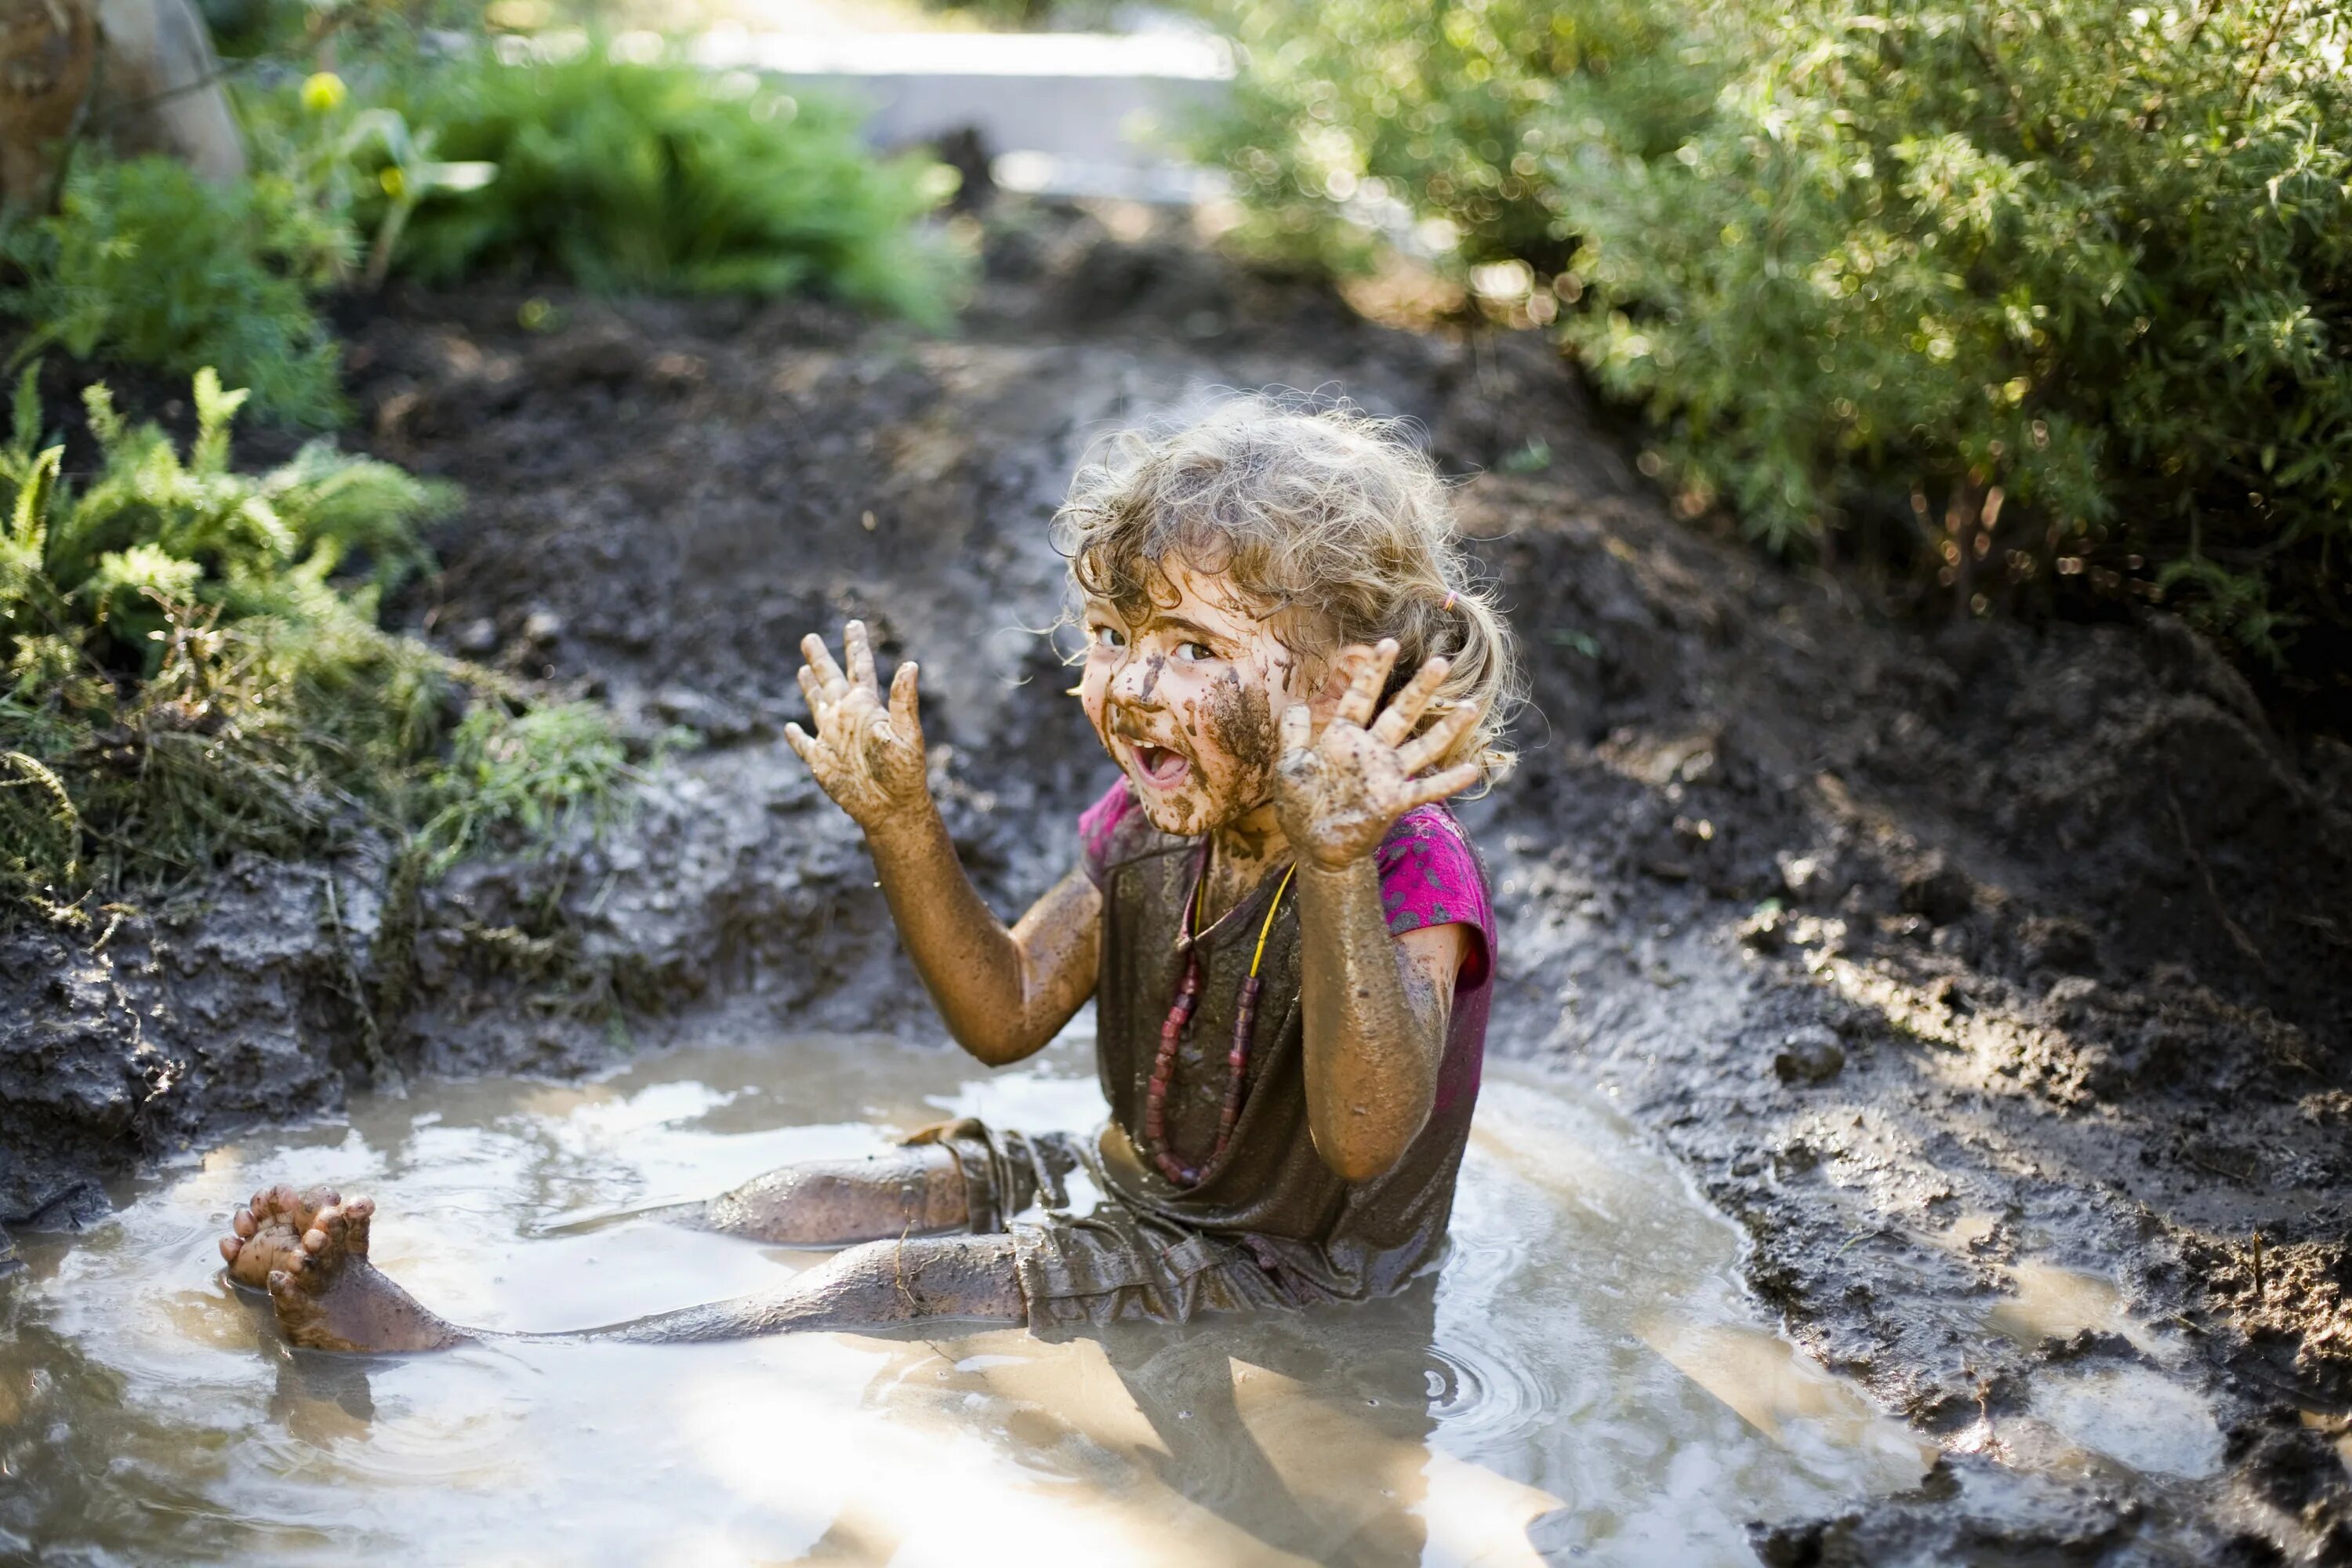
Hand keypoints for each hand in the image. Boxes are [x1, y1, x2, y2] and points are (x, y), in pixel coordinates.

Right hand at [784, 620, 929, 834]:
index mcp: (867, 706)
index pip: (859, 667)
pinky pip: (804, 746)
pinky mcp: (820, 762)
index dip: (855, 645)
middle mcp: (848, 717)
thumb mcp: (907, 734)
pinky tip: (789, 728)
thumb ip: (904, 701)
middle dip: (821, 659)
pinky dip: (795, 737)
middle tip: (810, 637)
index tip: (853, 623)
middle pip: (831, 680)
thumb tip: (911, 665)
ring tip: (803, 669)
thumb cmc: (905, 772)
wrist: (891, 807)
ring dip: (809, 687)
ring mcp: (833, 738)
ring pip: (816, 705)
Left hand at [1274, 639, 1480, 870]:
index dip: (1373, 671)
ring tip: (1470, 704)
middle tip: (1441, 662)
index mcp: (1343, 738)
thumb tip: (1298, 702)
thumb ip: (1294, 733)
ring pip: (1421, 745)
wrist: (1316, 850)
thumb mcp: (1289, 767)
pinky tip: (1472, 769)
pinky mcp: (1394, 801)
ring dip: (1446, 727)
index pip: (1360, 697)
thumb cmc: (1301, 808)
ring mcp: (1385, 775)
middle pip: (1399, 713)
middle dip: (1419, 688)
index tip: (1388, 643)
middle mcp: (1370, 751)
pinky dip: (1448, 781)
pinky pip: (1426, 789)